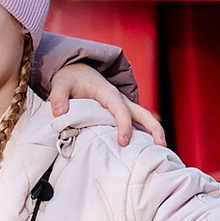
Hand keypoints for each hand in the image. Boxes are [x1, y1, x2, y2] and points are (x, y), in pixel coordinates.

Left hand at [48, 62, 165, 146]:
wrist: (76, 70)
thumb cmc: (69, 78)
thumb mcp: (60, 84)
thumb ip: (58, 97)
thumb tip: (60, 113)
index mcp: (107, 92)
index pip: (120, 109)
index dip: (124, 125)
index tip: (123, 142)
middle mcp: (119, 98)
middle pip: (141, 112)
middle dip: (153, 128)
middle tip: (160, 146)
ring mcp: (121, 105)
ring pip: (142, 117)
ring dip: (153, 131)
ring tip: (161, 150)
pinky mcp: (119, 112)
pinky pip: (135, 122)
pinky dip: (143, 133)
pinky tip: (145, 149)